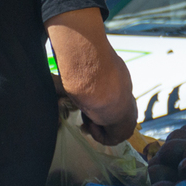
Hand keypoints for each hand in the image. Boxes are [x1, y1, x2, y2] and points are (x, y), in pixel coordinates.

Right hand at [48, 7, 137, 145]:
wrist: (95, 76)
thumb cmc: (85, 66)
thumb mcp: (80, 63)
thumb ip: (74, 60)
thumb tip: (57, 47)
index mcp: (117, 79)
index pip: (112, 96)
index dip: (98, 104)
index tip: (85, 106)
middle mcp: (125, 92)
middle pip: (116, 113)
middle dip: (101, 119)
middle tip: (85, 118)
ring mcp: (127, 107)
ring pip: (115, 127)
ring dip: (99, 127)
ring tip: (87, 120)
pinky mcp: (124, 122)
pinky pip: (114, 137)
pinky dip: (100, 135)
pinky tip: (89, 123)